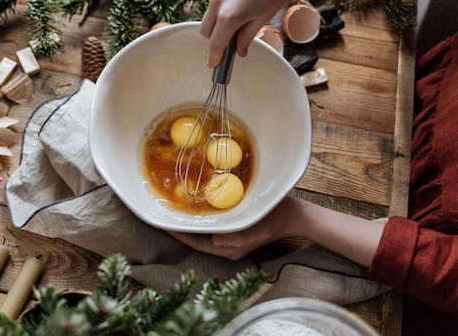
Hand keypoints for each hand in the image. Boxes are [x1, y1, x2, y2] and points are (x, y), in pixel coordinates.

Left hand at [168, 196, 304, 259]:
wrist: (293, 216)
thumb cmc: (276, 220)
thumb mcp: (257, 228)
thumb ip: (238, 238)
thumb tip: (215, 242)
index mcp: (230, 249)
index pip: (197, 244)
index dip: (179, 235)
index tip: (164, 224)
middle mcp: (227, 247)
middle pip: (197, 240)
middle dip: (181, 229)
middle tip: (164, 214)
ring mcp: (231, 239)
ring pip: (203, 233)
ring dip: (190, 223)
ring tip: (175, 211)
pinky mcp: (235, 230)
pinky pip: (212, 226)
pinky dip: (202, 219)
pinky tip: (196, 208)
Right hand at [200, 0, 349, 67]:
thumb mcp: (264, 16)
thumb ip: (247, 36)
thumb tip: (239, 51)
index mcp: (230, 16)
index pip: (216, 44)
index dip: (215, 57)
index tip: (213, 64)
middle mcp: (217, 0)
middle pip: (206, 29)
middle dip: (215, 36)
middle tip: (230, 35)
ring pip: (210, 8)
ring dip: (220, 13)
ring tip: (244, 2)